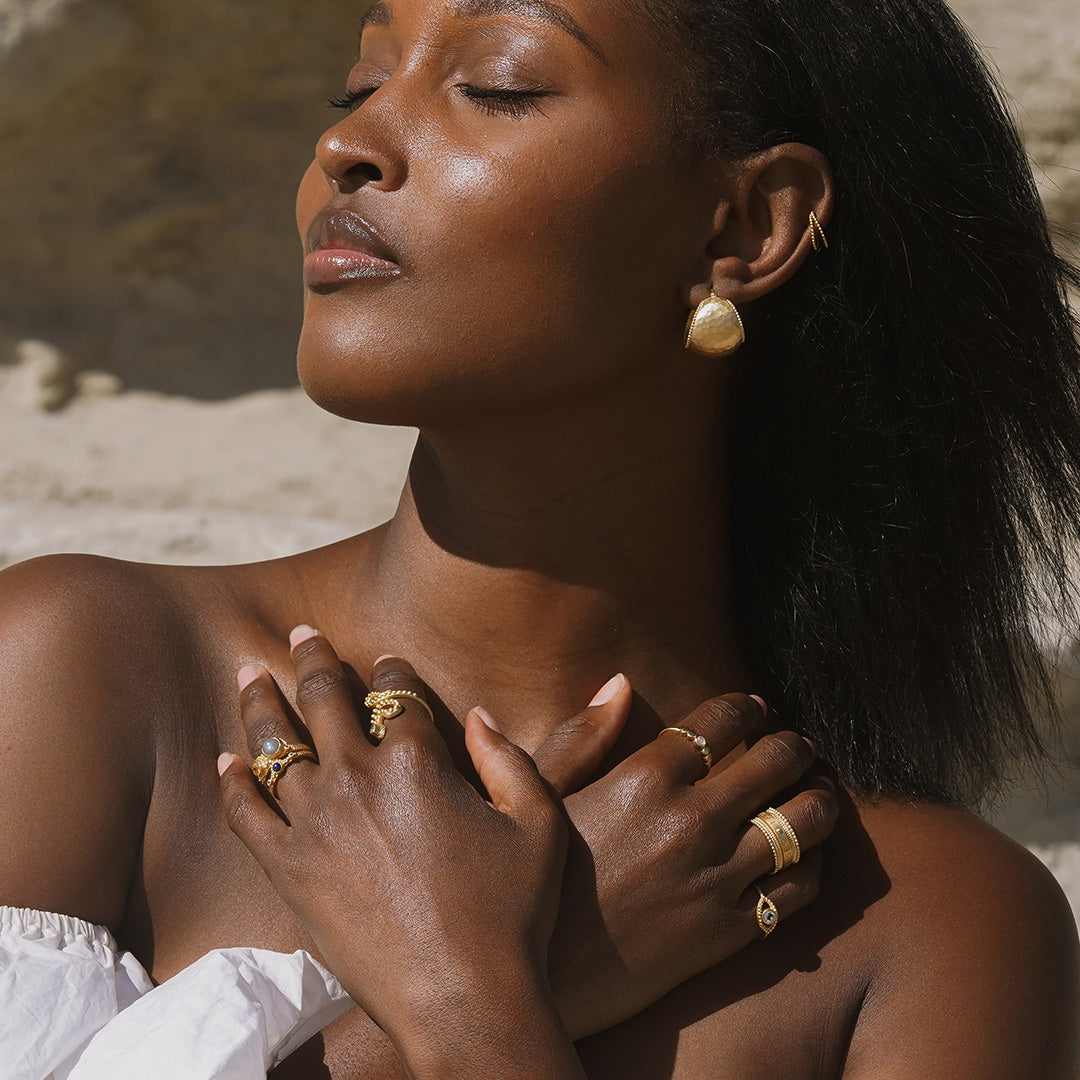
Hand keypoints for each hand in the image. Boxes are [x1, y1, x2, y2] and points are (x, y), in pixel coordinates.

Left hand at [217, 629, 572, 1075]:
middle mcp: (359, 778)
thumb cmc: (512, 913)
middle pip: (326, 697)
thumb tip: (479, 715)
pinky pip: (244, 814)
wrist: (463, 998)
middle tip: (301, 633)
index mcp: (419, 759)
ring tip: (248, 671)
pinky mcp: (288, 871)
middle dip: (313, 656)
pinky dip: (232, 782)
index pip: (396, 690)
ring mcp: (316, 823)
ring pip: (276, 743)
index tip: (385, 658)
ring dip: (261, 701)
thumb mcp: (539, 822)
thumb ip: (511, 758)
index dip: (391, 667)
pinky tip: (225, 760)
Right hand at [496, 682, 838, 1036]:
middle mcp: (692, 820)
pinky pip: (799, 888)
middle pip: (776, 762)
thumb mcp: (541, 796)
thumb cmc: (533, 881)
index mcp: (645, 777)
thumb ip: (583, 734)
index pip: (721, 720)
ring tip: (817, 791)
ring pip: (803, 822)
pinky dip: (812, 863)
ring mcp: (717, 877)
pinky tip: (804, 855)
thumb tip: (618, 682)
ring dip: (819, 798)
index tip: (755, 707)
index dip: (747, 707)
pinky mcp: (730, 931)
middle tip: (796, 746)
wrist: (538, 981)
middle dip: (794, 746)